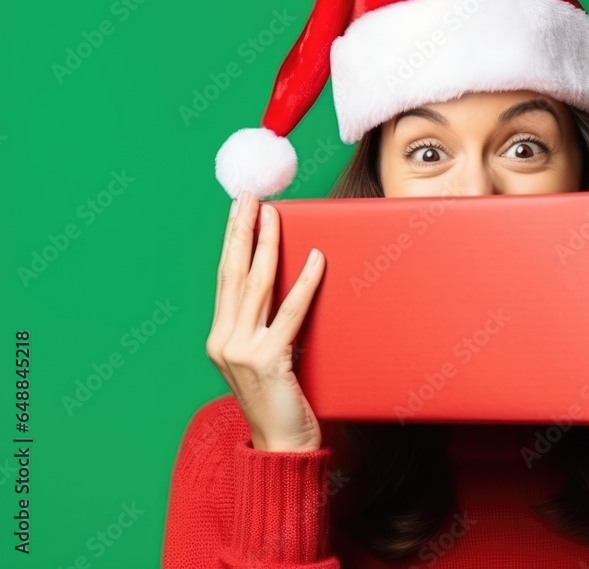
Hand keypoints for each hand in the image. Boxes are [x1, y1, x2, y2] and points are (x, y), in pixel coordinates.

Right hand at [205, 190, 326, 451]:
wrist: (282, 446)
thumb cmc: (280, 400)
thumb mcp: (263, 357)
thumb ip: (264, 325)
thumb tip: (285, 282)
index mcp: (220, 337)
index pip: (226, 277)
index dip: (232, 240)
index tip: (240, 208)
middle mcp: (223, 340)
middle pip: (233, 273)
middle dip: (241, 230)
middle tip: (250, 196)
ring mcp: (241, 351)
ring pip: (255, 286)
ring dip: (266, 245)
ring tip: (274, 215)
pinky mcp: (267, 361)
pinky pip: (290, 313)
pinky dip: (304, 284)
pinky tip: (315, 259)